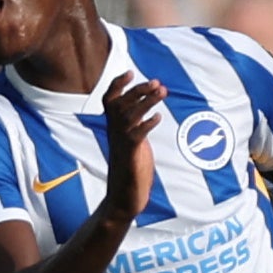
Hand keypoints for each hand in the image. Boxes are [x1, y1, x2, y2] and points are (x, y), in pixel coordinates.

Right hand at [101, 72, 163, 221]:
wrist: (122, 201)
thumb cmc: (130, 174)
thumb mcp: (133, 145)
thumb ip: (136, 129)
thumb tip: (146, 115)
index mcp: (115, 130)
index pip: (110, 101)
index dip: (117, 85)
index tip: (130, 72)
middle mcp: (115, 134)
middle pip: (120, 104)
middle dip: (137, 90)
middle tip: (156, 82)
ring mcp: (121, 145)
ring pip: (129, 116)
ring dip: (146, 101)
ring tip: (162, 91)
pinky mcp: (131, 157)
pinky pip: (136, 136)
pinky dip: (147, 124)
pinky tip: (158, 117)